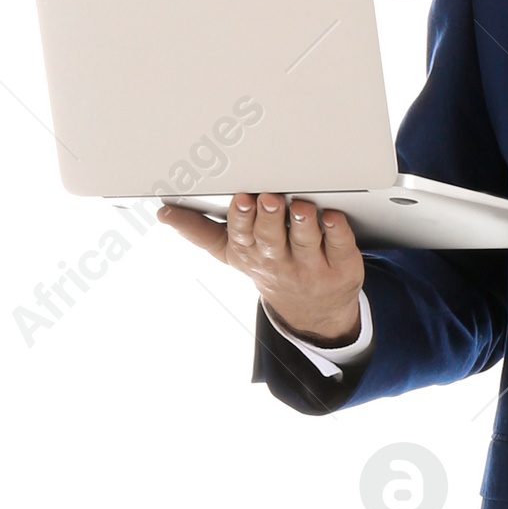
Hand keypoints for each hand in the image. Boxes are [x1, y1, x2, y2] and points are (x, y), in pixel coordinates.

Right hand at [157, 190, 364, 341]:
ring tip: (301, 207)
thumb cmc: (267, 267)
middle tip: (269, 198)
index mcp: (250, 253)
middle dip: (269, 217)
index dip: (242, 217)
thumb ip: (198, 231)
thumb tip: (164, 213)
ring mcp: (312, 267)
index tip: (242, 198)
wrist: (310, 310)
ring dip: (303, 222)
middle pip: (273, 238)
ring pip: (306, 242)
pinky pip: (342, 247)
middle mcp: (280, 262)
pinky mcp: (342, 267)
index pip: (242, 235)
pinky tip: (333, 217)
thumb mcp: (230, 253)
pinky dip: (338, 231)